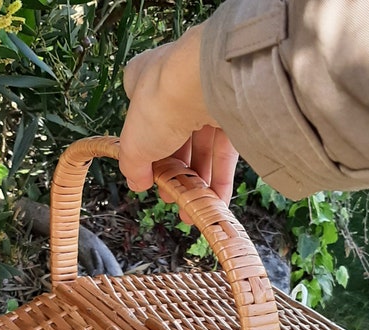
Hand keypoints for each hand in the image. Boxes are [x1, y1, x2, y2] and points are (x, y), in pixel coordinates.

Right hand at [119, 24, 238, 210]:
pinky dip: (221, 180)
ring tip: (192, 207)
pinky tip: (215, 203)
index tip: (146, 174)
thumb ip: (133, 166)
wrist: (204, 83)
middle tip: (170, 195)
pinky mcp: (235, 112)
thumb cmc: (160, 100)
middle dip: (174, 172)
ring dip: (198, 182)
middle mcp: (179, 84)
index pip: (142, 117)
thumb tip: (136, 182)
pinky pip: (226, 152)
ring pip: (203, 147)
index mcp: (146, 82)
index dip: (144, 149)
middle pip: (175, 137)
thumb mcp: (133, 143)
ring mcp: (209, 97)